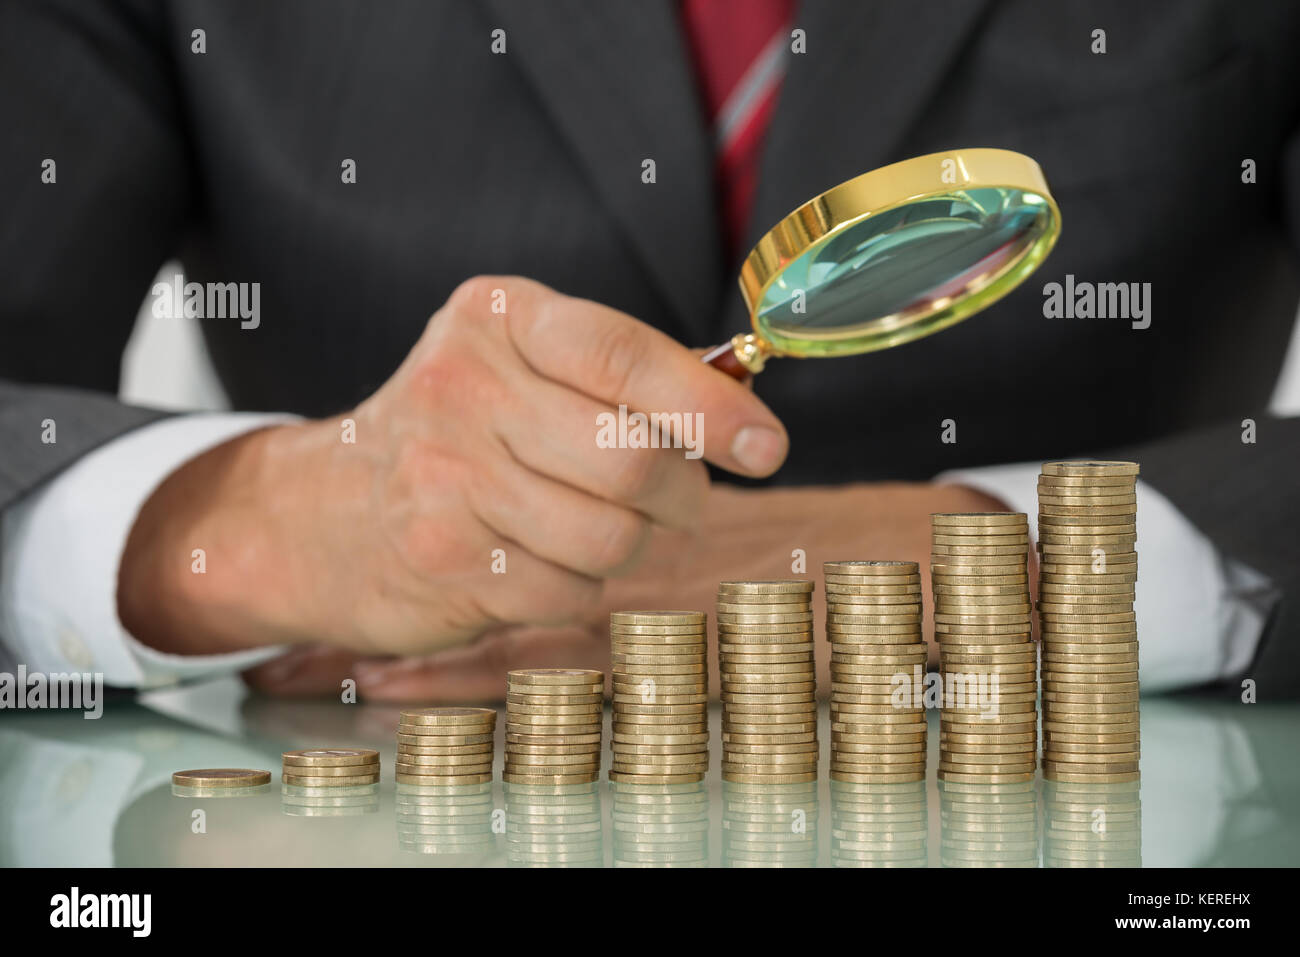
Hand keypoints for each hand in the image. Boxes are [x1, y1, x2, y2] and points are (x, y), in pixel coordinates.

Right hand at [118, 276, 787, 659]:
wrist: (322, 513)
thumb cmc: (457, 433)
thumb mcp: (520, 367)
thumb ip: (622, 379)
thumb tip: (746, 418)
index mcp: (498, 318)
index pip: (627, 356)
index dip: (711, 407)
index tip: (765, 447)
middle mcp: (464, 387)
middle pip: (632, 459)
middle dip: (684, 494)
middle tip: (684, 500)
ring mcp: (447, 478)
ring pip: (612, 536)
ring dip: (636, 546)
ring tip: (604, 528)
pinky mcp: (446, 559)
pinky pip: (573, 591)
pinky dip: (583, 587)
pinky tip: (545, 560)